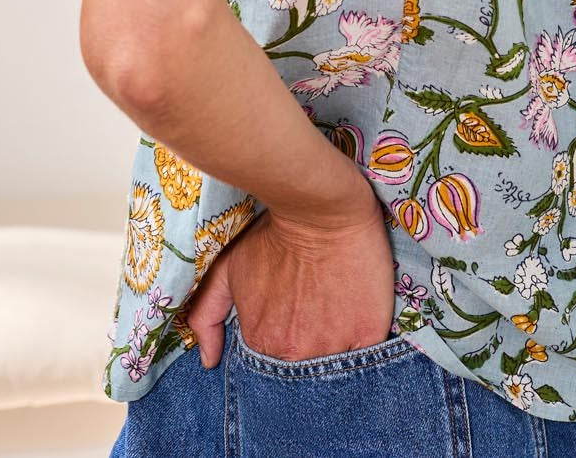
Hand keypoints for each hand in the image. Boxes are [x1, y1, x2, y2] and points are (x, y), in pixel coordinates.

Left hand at [183, 192, 397, 370]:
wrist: (320, 207)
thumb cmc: (274, 234)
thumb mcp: (228, 269)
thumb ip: (207, 315)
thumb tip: (209, 360)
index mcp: (262, 343)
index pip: (272, 364)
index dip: (285, 340)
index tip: (294, 317)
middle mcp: (295, 354)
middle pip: (303, 367)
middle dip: (308, 346)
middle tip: (315, 313)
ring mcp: (334, 347)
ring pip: (334, 366)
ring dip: (335, 346)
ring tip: (335, 311)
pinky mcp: (369, 334)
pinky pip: (368, 356)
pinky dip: (362, 344)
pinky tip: (357, 316)